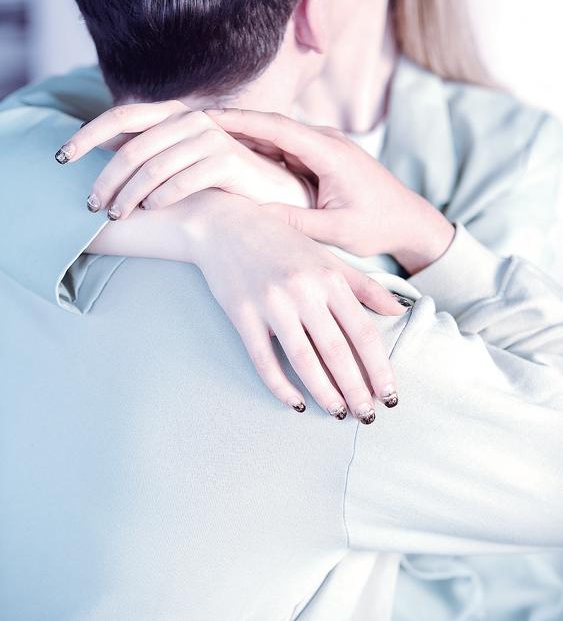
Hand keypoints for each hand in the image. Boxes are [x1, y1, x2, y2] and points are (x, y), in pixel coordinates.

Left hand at [54, 101, 312, 218]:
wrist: (274, 192)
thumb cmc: (222, 180)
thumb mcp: (182, 160)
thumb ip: (150, 151)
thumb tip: (105, 152)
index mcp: (175, 116)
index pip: (121, 117)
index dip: (87, 135)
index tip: (60, 158)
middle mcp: (191, 120)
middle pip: (132, 147)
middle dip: (104, 177)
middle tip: (90, 205)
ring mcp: (210, 137)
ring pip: (153, 166)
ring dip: (128, 194)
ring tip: (115, 216)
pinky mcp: (227, 160)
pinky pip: (182, 179)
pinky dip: (161, 196)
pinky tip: (150, 210)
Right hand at [182, 192, 407, 420]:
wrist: (225, 224)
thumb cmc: (281, 240)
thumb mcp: (326, 256)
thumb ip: (364, 285)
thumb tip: (399, 311)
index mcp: (329, 277)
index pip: (363, 332)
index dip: (379, 368)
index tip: (390, 395)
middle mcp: (303, 290)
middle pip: (337, 351)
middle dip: (356, 390)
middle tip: (369, 417)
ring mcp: (271, 303)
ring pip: (303, 360)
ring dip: (324, 393)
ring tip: (338, 414)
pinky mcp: (242, 314)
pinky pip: (264, 360)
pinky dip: (281, 386)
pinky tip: (295, 402)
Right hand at [207, 109, 455, 274]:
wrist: (409, 220)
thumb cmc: (379, 225)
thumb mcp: (338, 231)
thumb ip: (298, 223)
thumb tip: (254, 215)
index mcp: (330, 153)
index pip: (278, 128)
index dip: (240, 120)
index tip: (205, 116)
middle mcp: (324, 141)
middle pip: (269, 125)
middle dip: (230, 121)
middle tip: (188, 120)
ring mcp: (321, 147)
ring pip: (272, 134)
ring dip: (238, 132)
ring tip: (197, 133)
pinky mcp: (318, 157)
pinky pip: (280, 147)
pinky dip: (253, 147)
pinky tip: (225, 150)